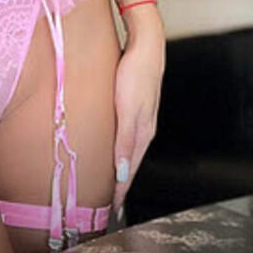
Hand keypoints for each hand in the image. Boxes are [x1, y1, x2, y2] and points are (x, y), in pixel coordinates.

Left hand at [111, 18, 165, 217]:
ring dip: (118, 164)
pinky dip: (118, 146)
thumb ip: (125, 141)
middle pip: (130, 162)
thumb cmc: (136, 73)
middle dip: (120, 182)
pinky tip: (111, 144)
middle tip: (107, 200)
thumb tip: (123, 173)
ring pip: (128, 148)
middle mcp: (143, 127)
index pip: (130, 170)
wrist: (146, 43)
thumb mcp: (128, 109)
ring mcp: (140, 116)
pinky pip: (125, 133)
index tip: (112, 209)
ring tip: (107, 178)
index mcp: (143, 132)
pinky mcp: (134, 104)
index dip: (121, 190)